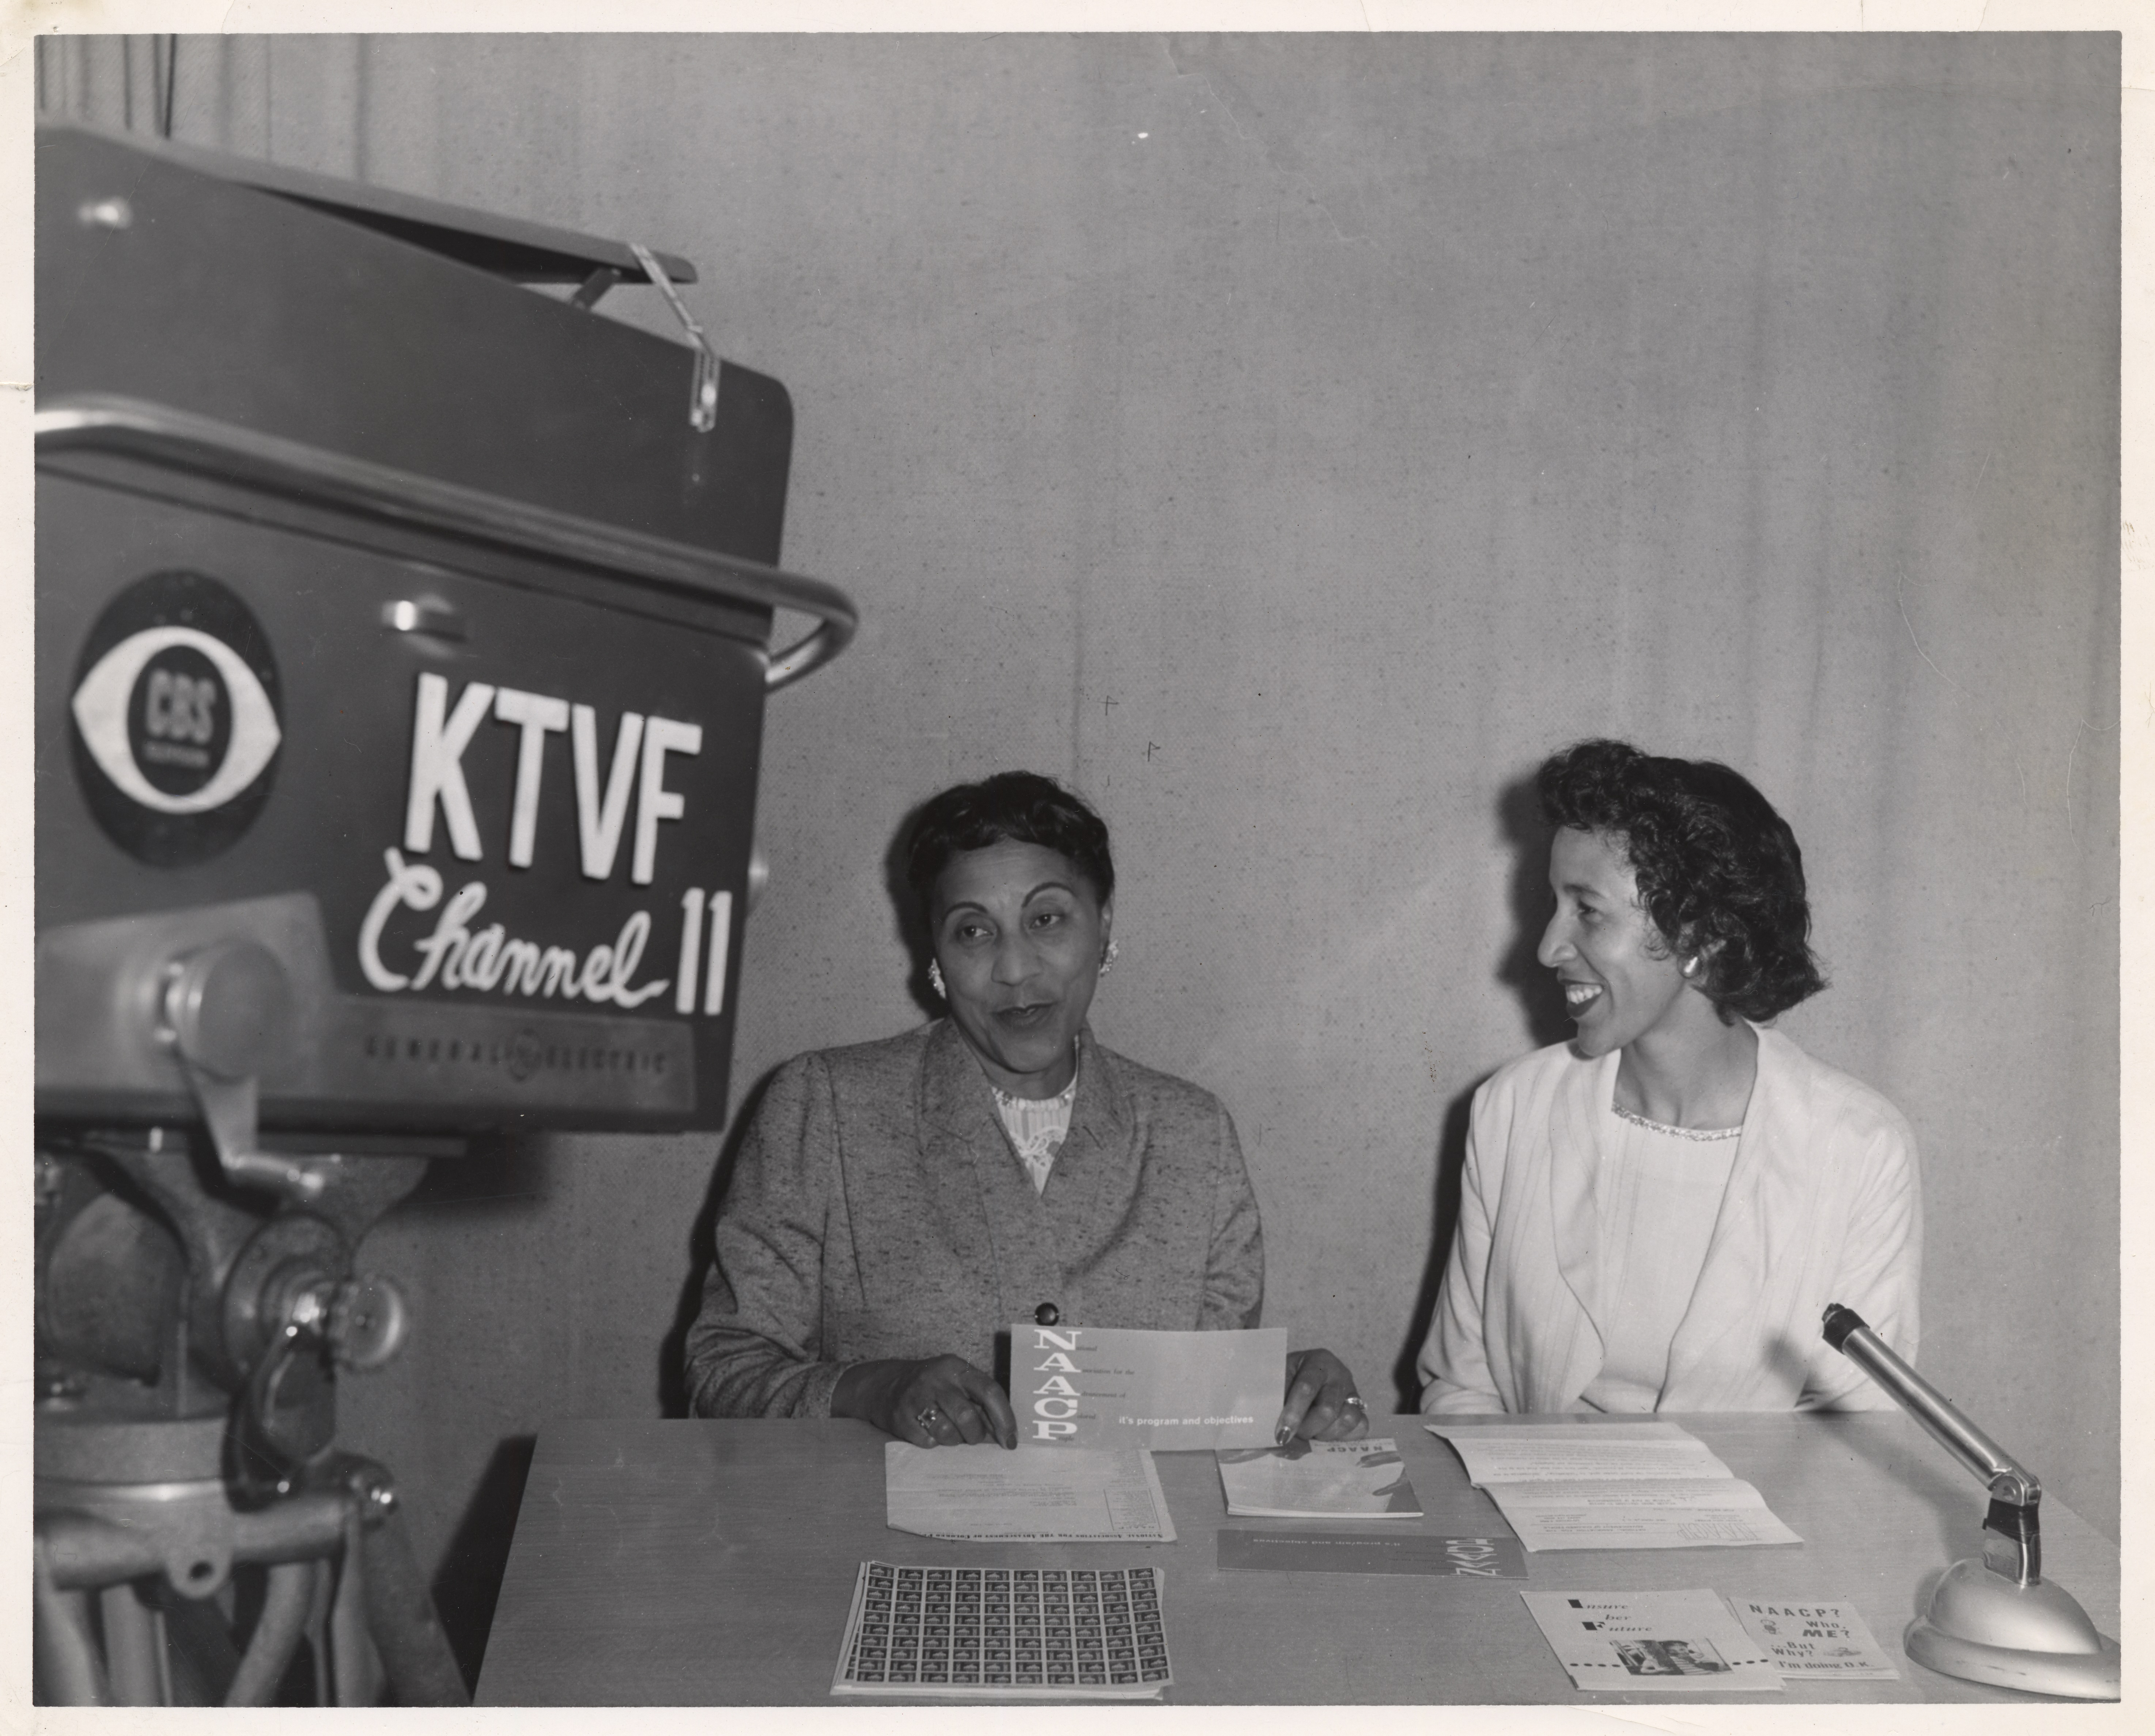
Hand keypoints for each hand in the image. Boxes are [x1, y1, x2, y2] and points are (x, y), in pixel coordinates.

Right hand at [834, 1354, 1018, 1448]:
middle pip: (967, 1416)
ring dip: (955, 1440)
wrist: (883, 1385)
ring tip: (951, 1433)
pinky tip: (929, 1432)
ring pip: (947, 1433)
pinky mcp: (900, 1418)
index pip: (989, 1391)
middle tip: (974, 1437)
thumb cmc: (932, 1388)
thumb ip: (979, 1401)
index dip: (1004, 1418)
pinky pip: (927, 1442)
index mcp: (956, 1368)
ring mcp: (916, 1398)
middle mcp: (936, 1380)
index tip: (1010, 1440)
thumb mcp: (956, 1383)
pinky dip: (934, 1442)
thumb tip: (1004, 1432)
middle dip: (976, 1434)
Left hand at [1275, 1348, 1369, 1442]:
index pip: (1306, 1388)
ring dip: (1325, 1434)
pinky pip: (1361, 1428)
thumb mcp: (1278, 1383)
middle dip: (1308, 1428)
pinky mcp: (1361, 1409)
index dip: (1293, 1414)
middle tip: (1295, 1434)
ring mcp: (1353, 1392)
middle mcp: (1339, 1374)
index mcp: (1317, 1361)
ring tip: (1312, 1433)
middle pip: (1328, 1409)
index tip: (1282, 1435)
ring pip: (1348, 1419)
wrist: (1303, 1378)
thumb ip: (1278, 1404)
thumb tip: (1283, 1439)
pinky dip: (1342, 1436)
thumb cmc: (1287, 1381)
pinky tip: (1327, 1434)